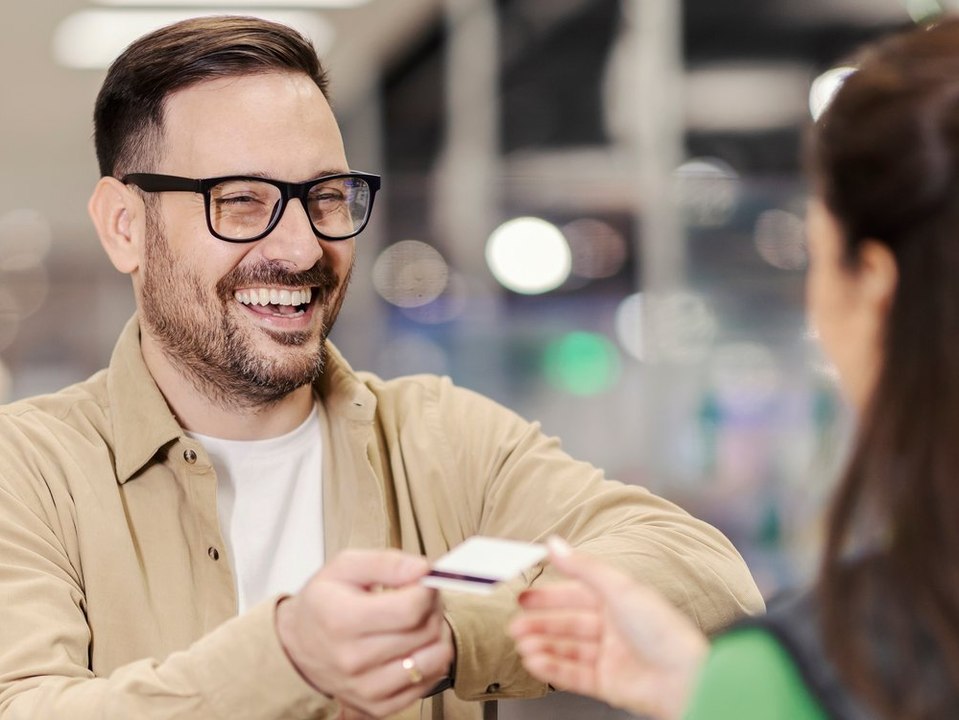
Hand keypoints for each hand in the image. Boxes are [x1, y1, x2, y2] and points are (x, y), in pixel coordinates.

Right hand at [276, 549, 454, 717]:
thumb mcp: (345, 567)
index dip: (426, 590)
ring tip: (420, 622)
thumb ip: (385, 563)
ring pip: (433, 660)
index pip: (410, 609)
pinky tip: (415, 646)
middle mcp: (353, 659)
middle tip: (420, 598)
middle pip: (425, 632)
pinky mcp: (377, 707)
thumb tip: (422, 569)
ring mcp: (365, 688)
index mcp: (342, 620)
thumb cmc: (323, 603)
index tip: (422, 582)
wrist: (297, 645)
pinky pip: (427, 684)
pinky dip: (430, 662)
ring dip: (436, 635)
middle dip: (432, 608)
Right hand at [509, 538, 708, 719]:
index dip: (549, 597)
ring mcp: (610, 657)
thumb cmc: (663, 630)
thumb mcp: (618, 587)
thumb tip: (554, 543)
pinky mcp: (608, 683)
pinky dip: (552, 669)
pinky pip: (573, 674)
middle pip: (568, 624)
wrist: (685, 677)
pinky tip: (536, 663)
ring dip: (543, 646)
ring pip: (568, 649)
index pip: (576, 595)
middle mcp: (614, 628)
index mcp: (619, 601)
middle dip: (540, 624)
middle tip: (515, 625)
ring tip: (522, 645)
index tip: (524, 598)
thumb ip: (582, 566)